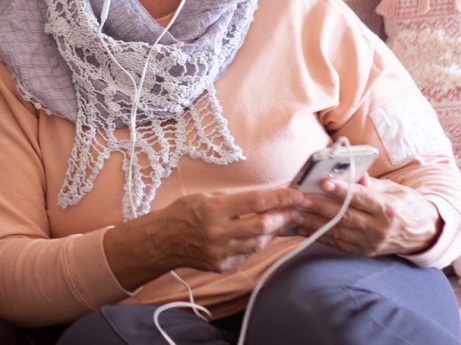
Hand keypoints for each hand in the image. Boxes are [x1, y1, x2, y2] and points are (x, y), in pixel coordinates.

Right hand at [154, 187, 305, 272]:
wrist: (163, 240)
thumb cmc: (184, 213)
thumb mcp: (206, 197)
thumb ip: (234, 200)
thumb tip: (265, 199)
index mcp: (214, 210)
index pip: (256, 202)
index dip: (280, 198)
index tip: (296, 195)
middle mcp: (219, 232)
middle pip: (263, 225)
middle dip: (284, 216)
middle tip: (296, 209)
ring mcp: (222, 252)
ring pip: (259, 243)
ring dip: (273, 231)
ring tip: (281, 221)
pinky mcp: (223, 265)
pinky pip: (248, 254)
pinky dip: (256, 243)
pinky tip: (258, 235)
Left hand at [295, 174, 442, 255]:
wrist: (424, 233)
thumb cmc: (407, 205)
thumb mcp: (394, 189)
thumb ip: (371, 183)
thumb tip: (353, 174)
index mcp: (388, 209)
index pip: (361, 199)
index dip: (341, 190)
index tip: (323, 181)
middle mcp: (379, 229)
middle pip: (344, 216)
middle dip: (318, 205)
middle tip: (298, 196)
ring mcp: (370, 243)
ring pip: (336, 231)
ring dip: (312, 222)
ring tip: (293, 211)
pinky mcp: (363, 251)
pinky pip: (337, 243)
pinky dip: (317, 234)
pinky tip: (301, 226)